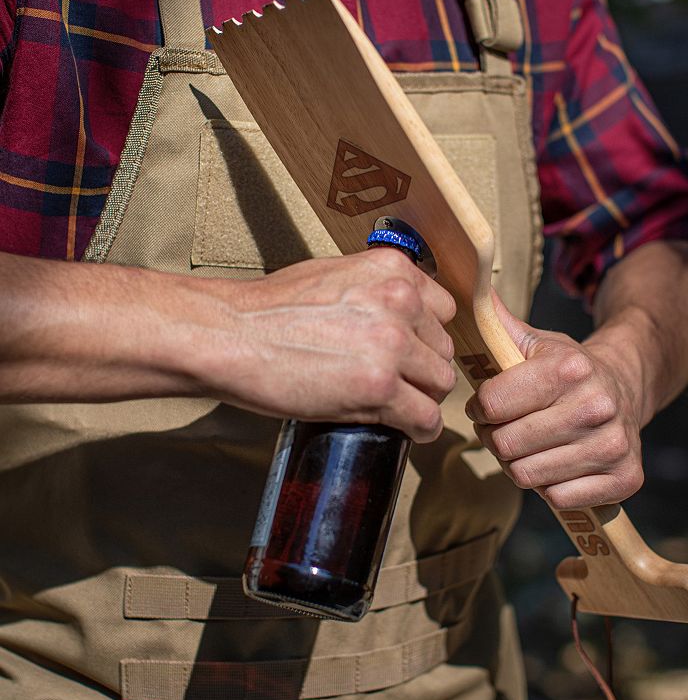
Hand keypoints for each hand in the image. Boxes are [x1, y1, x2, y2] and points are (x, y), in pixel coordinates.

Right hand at [200, 249, 456, 442]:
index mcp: (394, 270)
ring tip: (395, 406)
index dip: (426, 336)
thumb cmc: (271, 308)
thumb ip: (377, 289)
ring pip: (440, 384)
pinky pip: (426, 418)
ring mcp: (392, 345)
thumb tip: (402, 315)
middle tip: (395, 383)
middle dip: (422, 369)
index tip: (411, 352)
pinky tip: (404, 429)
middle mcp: (401, 301)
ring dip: (421, 398)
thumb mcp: (335, 275)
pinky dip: (419, 429)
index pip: (444, 310)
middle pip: (443, 350)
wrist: (232, 335)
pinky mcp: (379, 387)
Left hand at [465, 293, 643, 507]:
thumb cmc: (567, 370)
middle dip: (496, 438)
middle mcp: (597, 406)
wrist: (626, 389)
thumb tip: (467, 284)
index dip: (481, 407)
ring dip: (520, 464)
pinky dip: (550, 487)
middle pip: (506, 444)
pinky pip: (557, 499)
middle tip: (507, 428)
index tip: (487, 405)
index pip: (492, 404)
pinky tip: (558, 463)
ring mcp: (614, 445)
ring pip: (527, 476)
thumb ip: (497, 323)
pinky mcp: (626, 479)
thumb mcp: (535, 341)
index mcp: (569, 367)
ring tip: (531, 445)